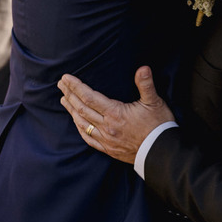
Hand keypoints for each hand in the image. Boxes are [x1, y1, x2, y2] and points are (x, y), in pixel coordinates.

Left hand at [59, 66, 174, 163]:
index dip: (76, 86)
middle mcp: (107, 126)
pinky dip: (79, 128)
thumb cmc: (159, 125)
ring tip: (63, 100)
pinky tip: (76, 122)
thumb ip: (146, 84)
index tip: (66, 78)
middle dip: (69, 94)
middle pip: (81, 108)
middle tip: (60, 84)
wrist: (161, 152)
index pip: (89, 97)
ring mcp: (106, 139)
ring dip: (71, 110)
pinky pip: (88, 138)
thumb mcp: (154, 102)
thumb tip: (143, 68)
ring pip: (82, 123)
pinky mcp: (108, 149)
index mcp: (115, 113)